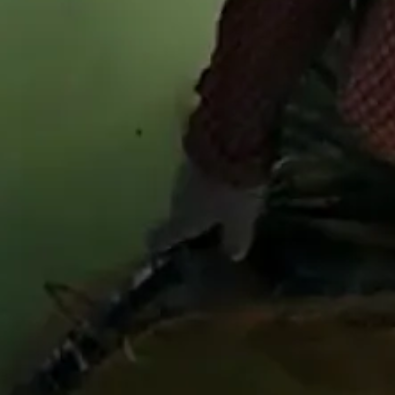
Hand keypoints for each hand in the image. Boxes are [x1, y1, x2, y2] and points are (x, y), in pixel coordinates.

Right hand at [146, 157, 266, 261]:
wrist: (230, 139)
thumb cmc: (231, 191)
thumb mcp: (240, 220)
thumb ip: (236, 239)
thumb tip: (232, 255)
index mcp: (182, 220)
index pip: (163, 237)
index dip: (159, 244)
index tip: (154, 248)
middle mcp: (175, 198)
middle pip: (177, 213)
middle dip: (187, 218)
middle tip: (199, 225)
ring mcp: (182, 172)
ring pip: (187, 191)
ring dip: (198, 196)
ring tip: (214, 200)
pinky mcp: (193, 151)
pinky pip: (198, 172)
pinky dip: (206, 178)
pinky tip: (220, 177)